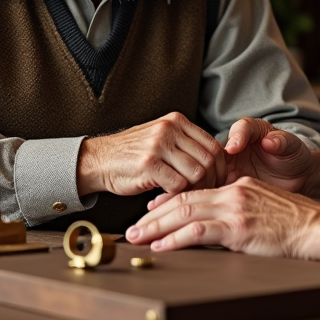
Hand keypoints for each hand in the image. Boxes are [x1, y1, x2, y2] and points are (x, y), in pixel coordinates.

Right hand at [77, 112, 225, 196]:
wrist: (99, 160)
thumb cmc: (133, 154)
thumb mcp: (161, 138)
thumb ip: (186, 144)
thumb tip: (218, 162)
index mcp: (176, 121)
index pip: (213, 145)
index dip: (220, 167)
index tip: (218, 182)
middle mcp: (169, 129)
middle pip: (209, 159)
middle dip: (211, 181)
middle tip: (204, 194)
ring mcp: (158, 145)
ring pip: (196, 173)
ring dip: (194, 190)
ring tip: (185, 196)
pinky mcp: (148, 164)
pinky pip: (178, 185)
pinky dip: (177, 195)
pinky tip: (167, 197)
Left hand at [126, 177, 319, 257]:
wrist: (316, 227)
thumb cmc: (295, 224)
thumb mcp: (263, 209)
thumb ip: (239, 213)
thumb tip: (217, 229)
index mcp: (237, 187)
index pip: (194, 193)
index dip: (167, 204)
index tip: (149, 214)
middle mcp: (232, 193)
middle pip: (182, 201)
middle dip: (153, 217)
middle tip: (132, 229)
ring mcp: (234, 209)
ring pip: (184, 213)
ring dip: (156, 227)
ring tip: (137, 238)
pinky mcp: (238, 227)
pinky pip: (198, 231)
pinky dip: (175, 238)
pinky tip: (161, 246)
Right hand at [222, 118, 314, 193]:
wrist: (295, 177)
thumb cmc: (293, 156)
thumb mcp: (291, 146)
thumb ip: (282, 142)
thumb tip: (270, 142)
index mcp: (251, 130)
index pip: (240, 128)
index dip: (236, 137)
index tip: (234, 148)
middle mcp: (236, 146)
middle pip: (218, 148)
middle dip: (216, 159)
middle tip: (223, 173)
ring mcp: (230, 165)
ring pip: (213, 168)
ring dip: (214, 177)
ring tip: (222, 188)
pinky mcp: (228, 182)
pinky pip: (216, 185)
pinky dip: (216, 191)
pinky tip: (221, 198)